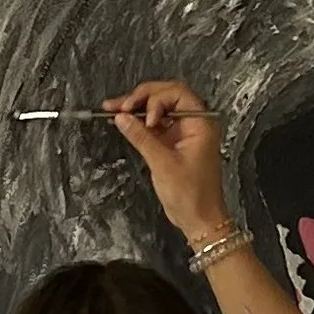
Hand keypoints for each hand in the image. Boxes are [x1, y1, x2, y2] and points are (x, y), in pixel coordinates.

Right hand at [106, 80, 228, 244]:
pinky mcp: (173, 143)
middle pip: (166, 97)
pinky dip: (139, 122)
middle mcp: (193, 123)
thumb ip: (141, 137)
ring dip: (137, 108)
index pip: (177, 93)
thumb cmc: (191, 194)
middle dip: (142, 98)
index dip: (155, 98)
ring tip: (112, 108)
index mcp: (201, 123)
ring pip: (159, 109)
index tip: (140, 113)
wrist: (199, 219)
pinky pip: (155, 125)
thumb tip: (121, 117)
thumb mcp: (163, 164)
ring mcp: (183, 133)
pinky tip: (122, 121)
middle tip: (119, 105)